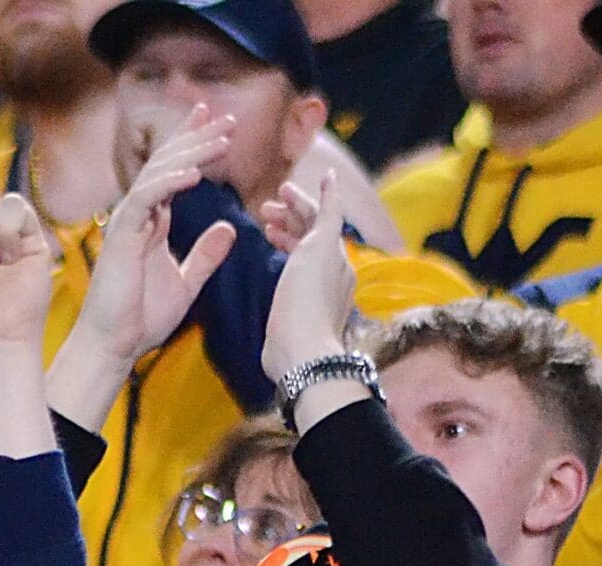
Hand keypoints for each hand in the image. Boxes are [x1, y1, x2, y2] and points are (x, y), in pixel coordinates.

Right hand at [74, 106, 236, 366]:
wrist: (115, 346)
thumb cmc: (142, 319)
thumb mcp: (187, 283)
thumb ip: (206, 255)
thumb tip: (229, 228)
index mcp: (155, 222)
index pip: (176, 173)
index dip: (195, 145)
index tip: (221, 125)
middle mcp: (140, 215)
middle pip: (169, 164)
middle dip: (198, 138)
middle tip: (229, 119)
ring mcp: (128, 222)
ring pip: (159, 174)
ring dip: (191, 154)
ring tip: (222, 140)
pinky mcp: (121, 235)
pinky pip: (146, 199)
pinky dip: (170, 184)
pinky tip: (195, 174)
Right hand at [261, 171, 354, 382]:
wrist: (299, 351)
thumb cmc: (307, 298)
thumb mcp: (320, 244)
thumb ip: (328, 209)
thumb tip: (332, 178)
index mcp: (338, 256)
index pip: (320, 218)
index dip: (299, 201)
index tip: (278, 191)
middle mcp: (332, 273)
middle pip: (312, 235)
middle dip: (290, 217)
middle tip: (263, 209)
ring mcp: (316, 293)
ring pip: (303, 253)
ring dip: (286, 235)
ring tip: (265, 227)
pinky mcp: (300, 311)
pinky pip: (294, 274)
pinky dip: (283, 259)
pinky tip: (270, 258)